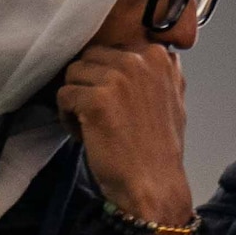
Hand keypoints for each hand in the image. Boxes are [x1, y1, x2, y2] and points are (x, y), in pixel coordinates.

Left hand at [53, 33, 197, 233]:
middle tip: (99, 115)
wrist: (154, 185)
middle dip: (88, 85)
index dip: (106, 76)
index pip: (113, 49)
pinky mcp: (97, 98)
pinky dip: (67, 118)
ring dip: (76, 100)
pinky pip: (63, 95)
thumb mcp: (172, 98)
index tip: (113, 103)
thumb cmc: (159, 149)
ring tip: (91, 126)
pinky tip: (86, 136)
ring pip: (73, 73)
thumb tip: (136, 54)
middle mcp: (141, 59)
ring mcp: (119, 76)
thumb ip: (155, 72)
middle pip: (90, 57)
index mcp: (159, 56)